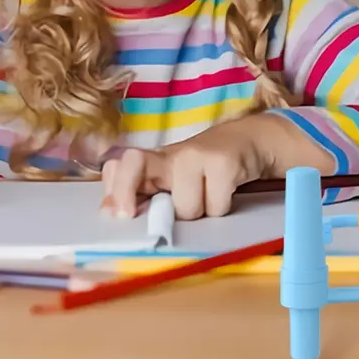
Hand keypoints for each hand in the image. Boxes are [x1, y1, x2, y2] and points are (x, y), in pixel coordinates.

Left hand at [100, 121, 272, 219]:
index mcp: (155, 161)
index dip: (116, 188)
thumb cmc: (206, 170)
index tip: (121, 215)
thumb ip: (145, 196)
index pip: (121, 163)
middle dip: (130, 194)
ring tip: (205, 201)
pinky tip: (224, 195)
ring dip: (196, 214)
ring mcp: (197, 155)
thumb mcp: (175, 182)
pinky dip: (220, 210)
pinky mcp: (223, 163)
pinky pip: (214, 207)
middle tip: (155, 216)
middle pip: (133, 163)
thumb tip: (111, 212)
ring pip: (184, 206)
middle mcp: (171, 155)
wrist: (247, 142)